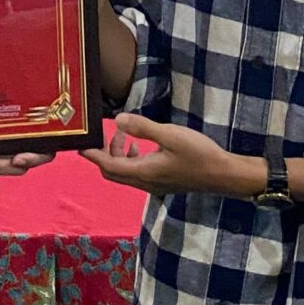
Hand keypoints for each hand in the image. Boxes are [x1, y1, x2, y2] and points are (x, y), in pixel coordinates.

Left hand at [81, 114, 256, 197]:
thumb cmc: (199, 154)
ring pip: (125, 173)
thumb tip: (118, 120)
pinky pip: (137, 173)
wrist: (224, 175)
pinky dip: (131, 159)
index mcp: (144, 172)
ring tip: (123, 134)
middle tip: (102, 134)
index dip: (92, 154)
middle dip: (103, 154)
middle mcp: (145, 182)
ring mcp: (154, 184)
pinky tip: (140, 145)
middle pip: (112, 172)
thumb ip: (143, 128)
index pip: (108, 165)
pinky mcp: (162, 181)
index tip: (79, 143)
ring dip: (118, 155)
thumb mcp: (170, 135)